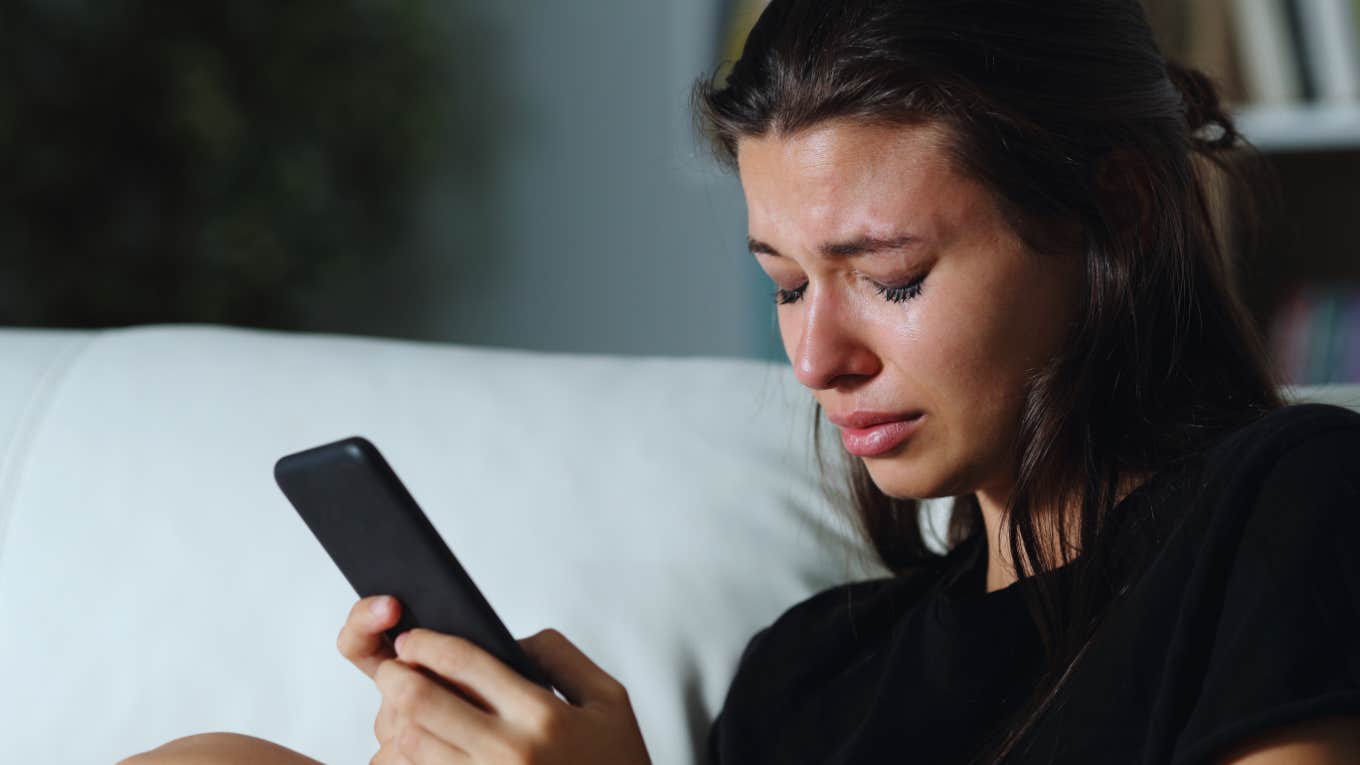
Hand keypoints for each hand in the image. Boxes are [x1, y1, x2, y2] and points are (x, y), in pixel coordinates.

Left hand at [338, 595, 651, 763]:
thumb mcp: (608, 699)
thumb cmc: (615, 764)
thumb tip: (510, 640)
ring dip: (396, 721)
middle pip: (422, 702)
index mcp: (542, 715)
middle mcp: (509, 753)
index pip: (466, 663)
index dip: (428, 643)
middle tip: (392, 667)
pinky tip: (418, 748)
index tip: (413, 639)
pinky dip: (406, 760)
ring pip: (411, 745)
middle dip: (395, 676)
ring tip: (401, 709)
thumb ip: (560, 657)